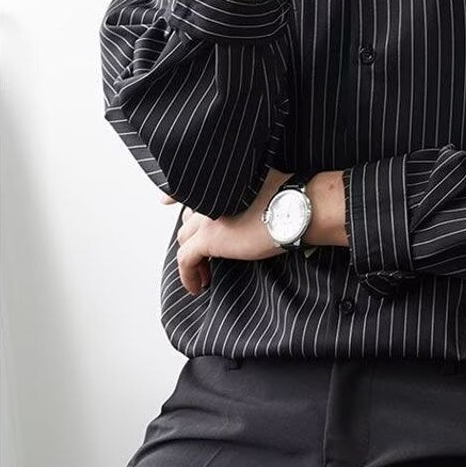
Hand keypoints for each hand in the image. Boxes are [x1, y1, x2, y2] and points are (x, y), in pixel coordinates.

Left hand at [163, 167, 292, 294]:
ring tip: (203, 274)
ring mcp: (207, 216)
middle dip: (193, 236)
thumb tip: (262, 208)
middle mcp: (210, 193)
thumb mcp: (271, 187)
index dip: (175, 195)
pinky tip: (198, 285)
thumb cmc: (295, 200)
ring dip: (191, 257)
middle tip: (203, 256)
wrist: (299, 209)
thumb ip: (255, 192)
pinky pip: (185, 259)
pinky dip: (188, 274)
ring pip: (185, 238)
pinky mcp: (208, 238)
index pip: (191, 189)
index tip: (165, 200)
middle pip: (189, 217)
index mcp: (225, 181)